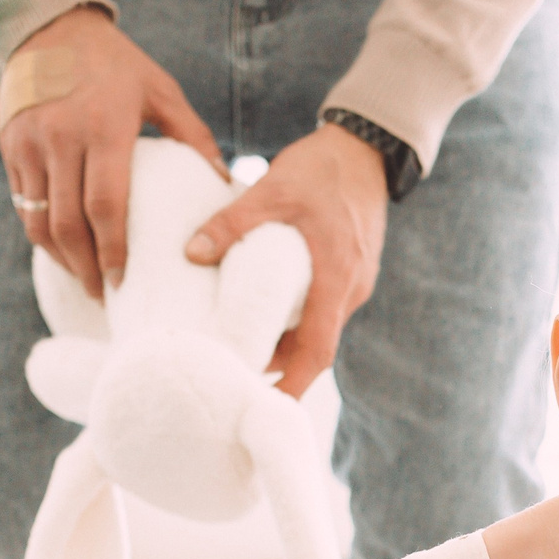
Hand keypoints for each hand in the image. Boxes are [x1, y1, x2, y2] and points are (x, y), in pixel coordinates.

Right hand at [0, 7, 225, 298]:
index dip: (112, 251)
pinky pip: (22, 201)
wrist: (49, 25)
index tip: (122, 281)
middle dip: (84, 267)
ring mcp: (29, 142)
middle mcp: (61, 137)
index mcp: (104, 127)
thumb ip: (193, 135)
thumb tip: (226, 181)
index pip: (105, 206)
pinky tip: (61, 248)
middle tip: (102, 294)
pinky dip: (40, 230)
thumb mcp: (160, 89)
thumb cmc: (116, 63)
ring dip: (58, 257)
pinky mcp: (10, 144)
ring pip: (37, 219)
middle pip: (67, 223)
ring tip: (81, 278)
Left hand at [186, 122, 387, 396]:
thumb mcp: (274, 188)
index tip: (265, 412)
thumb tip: (191, 254)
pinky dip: (292, 319)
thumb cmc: (324, 167)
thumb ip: (232, 222)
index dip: (291, 386)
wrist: (367, 147)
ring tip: (237, 345)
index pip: (317, 351)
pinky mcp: (349, 272)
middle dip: (275, 367)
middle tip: (230, 377)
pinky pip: (320, 308)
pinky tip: (260, 311)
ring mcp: (353, 283)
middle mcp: (351, 290)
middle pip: (313, 347)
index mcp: (337, 278)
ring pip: (316, 328)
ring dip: (282, 341)